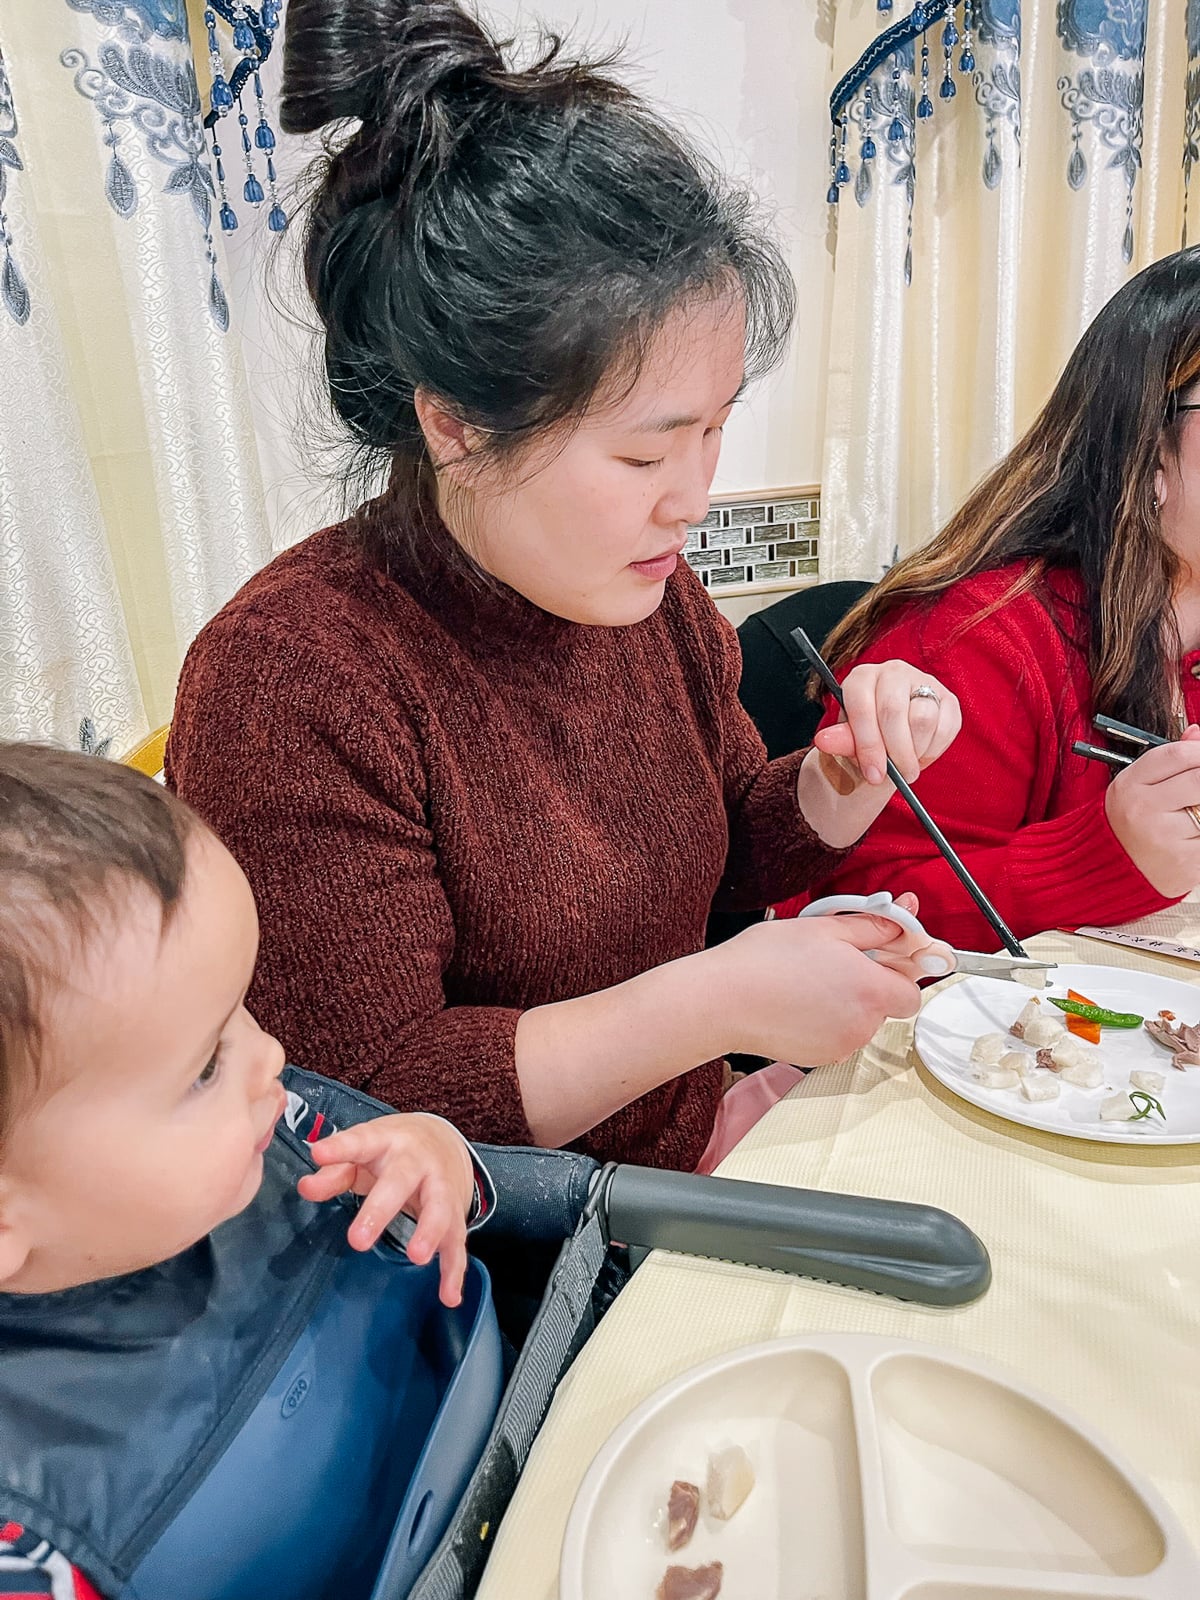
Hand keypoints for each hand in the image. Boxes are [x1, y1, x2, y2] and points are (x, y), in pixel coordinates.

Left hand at [297, 1113, 475, 1305]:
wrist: (444, 1141)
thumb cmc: (392, 1150)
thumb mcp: (363, 1151)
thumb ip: (334, 1172)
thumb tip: (305, 1188)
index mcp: (386, 1141)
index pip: (362, 1141)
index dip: (340, 1148)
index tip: (319, 1154)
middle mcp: (417, 1161)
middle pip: (401, 1181)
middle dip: (381, 1210)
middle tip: (358, 1240)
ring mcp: (440, 1187)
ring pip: (439, 1209)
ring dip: (430, 1233)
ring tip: (417, 1257)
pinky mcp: (455, 1214)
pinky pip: (457, 1242)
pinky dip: (454, 1270)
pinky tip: (449, 1296)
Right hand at [708, 899, 953, 1065]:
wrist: (722, 1001)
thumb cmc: (766, 962)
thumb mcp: (826, 928)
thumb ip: (874, 926)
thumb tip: (902, 920)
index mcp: (871, 990)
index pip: (913, 990)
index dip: (901, 970)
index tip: (885, 955)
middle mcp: (863, 1025)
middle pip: (887, 1005)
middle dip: (870, 982)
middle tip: (838, 959)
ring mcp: (841, 1045)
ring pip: (861, 1020)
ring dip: (847, 1000)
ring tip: (810, 978)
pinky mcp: (819, 1057)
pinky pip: (838, 1034)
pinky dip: (827, 1019)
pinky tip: (799, 1000)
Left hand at [797, 661, 961, 846]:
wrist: (888, 745)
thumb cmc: (864, 743)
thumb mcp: (849, 746)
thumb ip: (842, 742)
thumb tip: (824, 740)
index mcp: (860, 679)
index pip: (863, 707)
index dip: (869, 744)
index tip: (873, 775)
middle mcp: (892, 672)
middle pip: (894, 712)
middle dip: (895, 752)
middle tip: (897, 776)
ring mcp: (923, 681)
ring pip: (923, 719)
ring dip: (916, 751)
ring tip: (906, 762)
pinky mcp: (947, 698)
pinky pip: (947, 726)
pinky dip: (935, 748)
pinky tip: (921, 752)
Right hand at [1105, 725, 1199, 897]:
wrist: (1106, 874)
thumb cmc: (1124, 826)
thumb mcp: (1135, 785)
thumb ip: (1169, 759)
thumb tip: (1197, 734)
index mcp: (1130, 786)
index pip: (1177, 755)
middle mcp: (1144, 811)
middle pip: (1199, 780)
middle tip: (1198, 790)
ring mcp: (1166, 839)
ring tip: (1193, 811)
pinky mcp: (1187, 863)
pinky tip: (1194, 832)